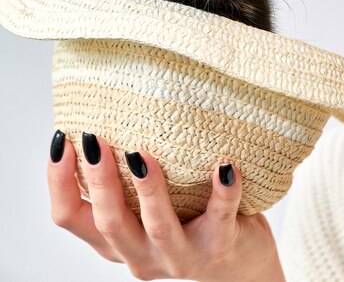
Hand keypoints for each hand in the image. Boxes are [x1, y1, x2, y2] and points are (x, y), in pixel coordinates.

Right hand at [47, 131, 284, 280]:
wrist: (240, 269)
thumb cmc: (187, 225)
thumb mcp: (143, 212)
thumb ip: (125, 186)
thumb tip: (105, 120)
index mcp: (116, 241)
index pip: (71, 217)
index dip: (59, 182)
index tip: (61, 141)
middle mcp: (141, 253)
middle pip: (109, 223)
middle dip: (99, 181)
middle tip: (93, 139)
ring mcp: (181, 255)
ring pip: (157, 227)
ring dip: (148, 190)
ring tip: (141, 155)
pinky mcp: (219, 246)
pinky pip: (221, 216)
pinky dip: (223, 191)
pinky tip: (225, 166)